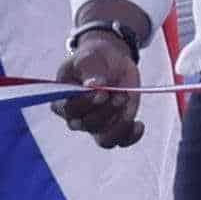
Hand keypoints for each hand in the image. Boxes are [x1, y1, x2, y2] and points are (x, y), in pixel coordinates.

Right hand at [56, 26, 145, 148]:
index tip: (102, 92)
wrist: (111, 60)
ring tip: (124, 101)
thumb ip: (90, 70)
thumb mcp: (89, 58)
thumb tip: (95, 85)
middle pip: (89, 125)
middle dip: (107, 109)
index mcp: (62, 101)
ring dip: (119, 124)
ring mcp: (97, 125)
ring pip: (105, 140)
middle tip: (118, 93)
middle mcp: (76, 118)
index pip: (70, 110)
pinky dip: (131, 137)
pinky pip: (122, 141)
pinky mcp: (115, 126)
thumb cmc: (93, 58)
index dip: (87, 103)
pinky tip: (138, 124)